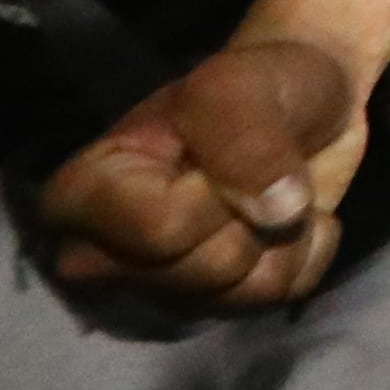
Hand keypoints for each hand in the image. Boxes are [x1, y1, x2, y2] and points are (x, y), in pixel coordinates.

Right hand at [39, 37, 370, 306]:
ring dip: (280, 234)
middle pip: (203, 271)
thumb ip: (244, 139)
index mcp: (80, 197)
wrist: (308, 101)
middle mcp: (105, 256)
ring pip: (241, 293)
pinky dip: (305, 251)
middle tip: (242, 172)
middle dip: (247, 217)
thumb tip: (276, 212)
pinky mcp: (217, 304)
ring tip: (265, 191)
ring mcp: (161, 287)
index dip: (213, 193)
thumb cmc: (255, 86)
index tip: (210, 154)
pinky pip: (279, 297)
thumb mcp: (238, 86)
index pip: (159, 231)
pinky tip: (290, 218)